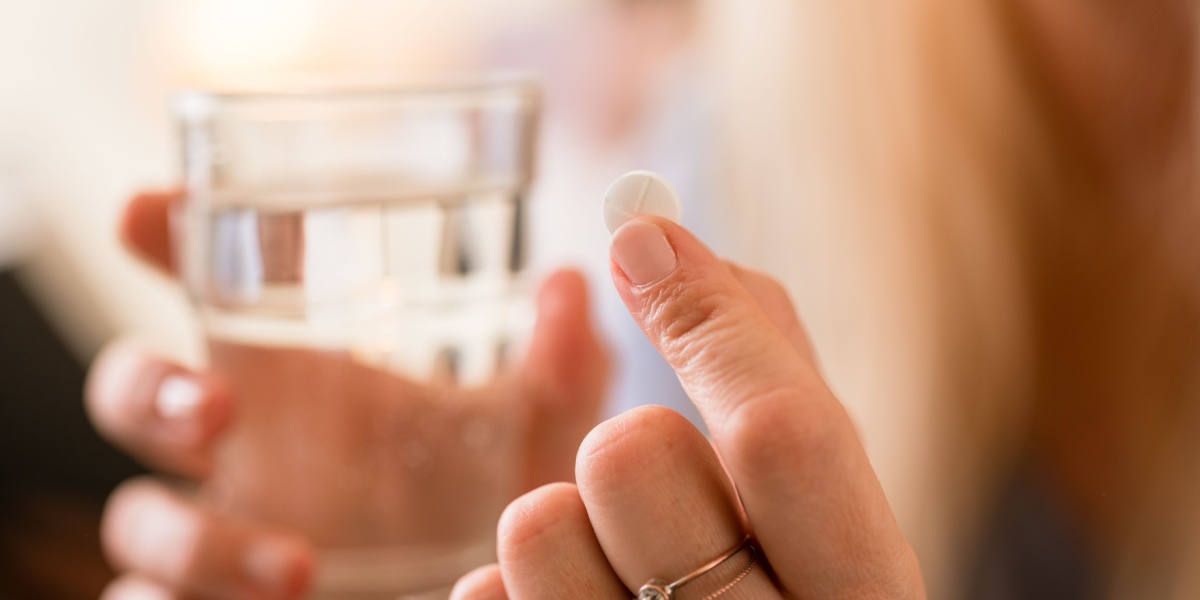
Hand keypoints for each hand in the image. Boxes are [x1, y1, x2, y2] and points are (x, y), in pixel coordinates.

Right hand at [87, 192, 610, 599]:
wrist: (477, 588)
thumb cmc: (490, 499)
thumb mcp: (533, 434)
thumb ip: (559, 370)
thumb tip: (573, 285)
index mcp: (300, 375)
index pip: (207, 285)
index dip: (161, 237)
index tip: (149, 210)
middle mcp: (243, 445)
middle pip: (135, 392)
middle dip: (151, 387)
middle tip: (216, 408)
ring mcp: (221, 525)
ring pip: (136, 515)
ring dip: (188, 535)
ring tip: (296, 566)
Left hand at [451, 218, 923, 598]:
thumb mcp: (824, 519)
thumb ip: (772, 378)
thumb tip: (668, 241)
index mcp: (865, 596)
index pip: (786, 432)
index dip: (708, 317)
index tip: (642, 235)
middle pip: (635, 457)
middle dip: (630, 445)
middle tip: (653, 490)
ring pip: (537, 523)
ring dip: (562, 522)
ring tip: (616, 571)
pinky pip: (485, 598)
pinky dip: (511, 591)